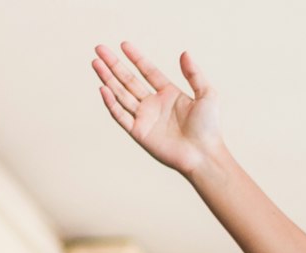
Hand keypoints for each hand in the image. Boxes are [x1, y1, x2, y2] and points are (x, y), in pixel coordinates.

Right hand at [93, 42, 224, 176]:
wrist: (204, 155)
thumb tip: (185, 53)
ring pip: (121, 94)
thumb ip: (194, 74)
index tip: (124, 44)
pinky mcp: (140, 132)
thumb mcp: (207, 95)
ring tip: (96, 62)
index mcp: (169, 94)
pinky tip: (103, 87)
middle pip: (129, 80)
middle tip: (100, 48)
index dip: (136, 58)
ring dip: (108, 78)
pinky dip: (111, 102)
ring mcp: (146, 118)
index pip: (148, 71)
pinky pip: (121, 115)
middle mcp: (155, 105)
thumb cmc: (209, 128)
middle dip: (114, 64)